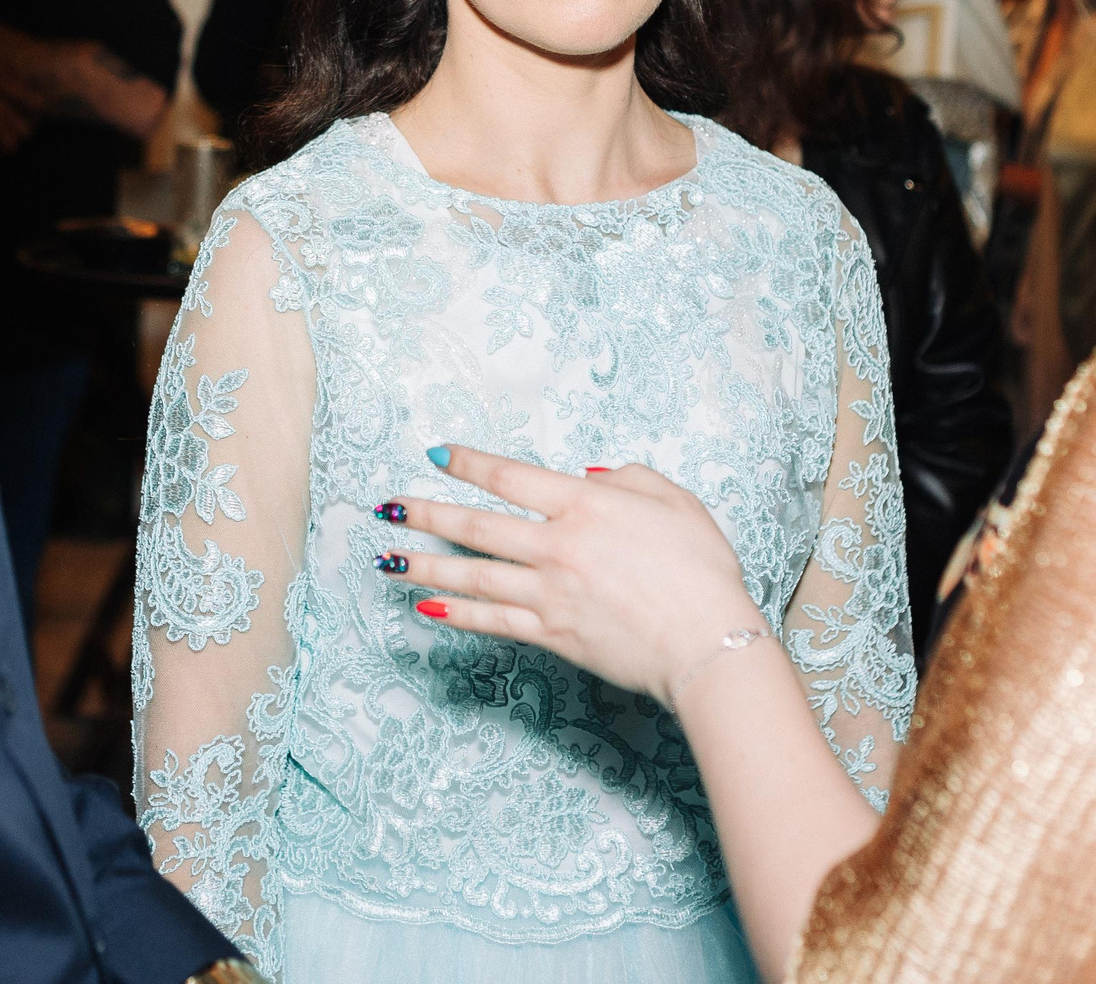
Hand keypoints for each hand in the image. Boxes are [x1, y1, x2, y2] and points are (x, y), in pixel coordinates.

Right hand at [0, 85, 35, 151]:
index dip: (25, 123)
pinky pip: (11, 144)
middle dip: (18, 136)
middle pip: (31, 122)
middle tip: (0, 143)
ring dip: (10, 145)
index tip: (10, 133)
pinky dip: (0, 151)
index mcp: (2, 87)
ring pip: (24, 134)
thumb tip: (9, 126)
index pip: (32, 106)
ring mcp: (0, 108)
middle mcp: (5, 95)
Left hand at [381, 446, 765, 707]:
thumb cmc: (701, 569)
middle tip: (390, 508)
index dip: (470, 464)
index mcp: (585, 506)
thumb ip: (627, 480)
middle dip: (427, 514)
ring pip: (473, 575)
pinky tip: (429, 606)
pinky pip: (493, 621)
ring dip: (426, 565)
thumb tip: (587, 476)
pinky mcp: (552, 635)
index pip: (510, 478)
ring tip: (388, 559)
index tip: (437, 455)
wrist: (707, 641)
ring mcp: (549, 594)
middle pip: (477, 526)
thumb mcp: (675, 501)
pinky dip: (458, 612)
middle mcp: (557, 546)